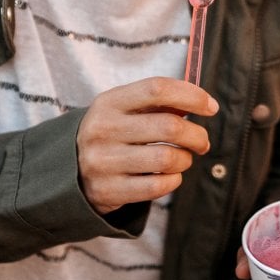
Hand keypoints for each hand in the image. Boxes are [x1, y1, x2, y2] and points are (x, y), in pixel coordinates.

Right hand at [77, 77, 215, 213]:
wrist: (70, 171)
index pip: (157, 89)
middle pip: (169, 127)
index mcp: (109, 102)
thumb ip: (159, 103)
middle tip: (202, 142)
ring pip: (167, 159)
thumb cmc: (111, 134)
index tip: (210, 107)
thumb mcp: (124, 110)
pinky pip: (157, 186)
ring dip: (185, 160)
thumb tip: (202, 102)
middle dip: (197, 135)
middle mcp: (103, 130)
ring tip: (183, 159)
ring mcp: (103, 162)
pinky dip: (173, 180)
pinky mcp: (108, 191)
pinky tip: (170, 176)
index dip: (191, 95)